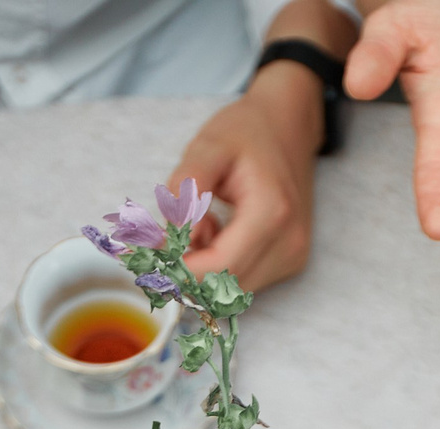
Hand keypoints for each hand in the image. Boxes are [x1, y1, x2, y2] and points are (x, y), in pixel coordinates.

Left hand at [175, 71, 324, 288]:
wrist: (287, 126)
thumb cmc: (246, 131)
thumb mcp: (206, 147)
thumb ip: (186, 192)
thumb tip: (174, 240)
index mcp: (271, 213)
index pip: (218, 268)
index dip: (178, 271)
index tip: (147, 254)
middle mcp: (288, 244)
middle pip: (224, 288)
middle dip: (186, 271)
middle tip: (163, 236)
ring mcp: (293, 257)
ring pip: (231, 292)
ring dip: (202, 270)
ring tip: (199, 224)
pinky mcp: (290, 262)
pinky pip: (243, 283)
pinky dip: (218, 267)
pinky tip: (217, 232)